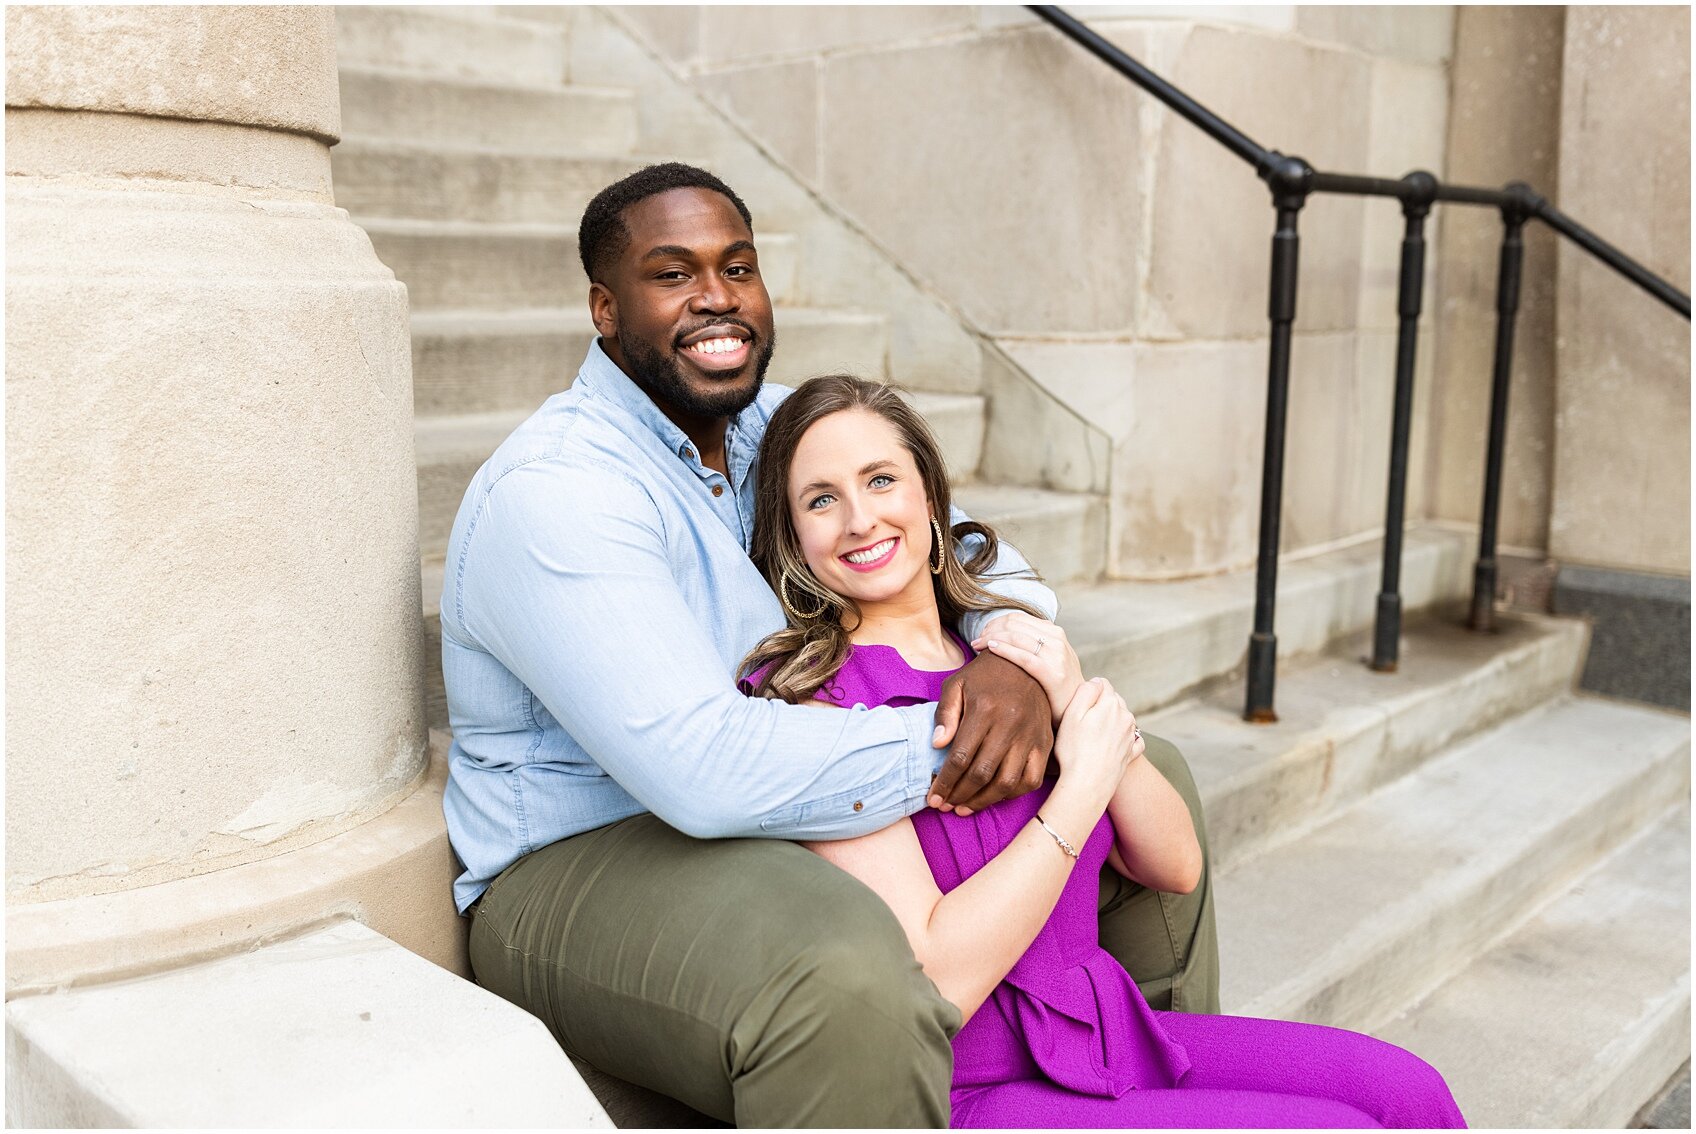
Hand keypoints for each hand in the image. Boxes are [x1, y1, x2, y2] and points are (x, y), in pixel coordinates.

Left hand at [929, 650, 1054, 815]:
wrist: (1025, 663)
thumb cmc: (984, 676)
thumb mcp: (956, 684)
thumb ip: (944, 714)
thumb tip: (937, 745)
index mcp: (985, 710)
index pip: (960, 756)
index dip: (945, 782)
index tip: (933, 797)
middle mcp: (1010, 725)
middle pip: (982, 773)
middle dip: (959, 795)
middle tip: (944, 806)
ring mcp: (1030, 736)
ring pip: (1007, 782)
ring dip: (983, 801)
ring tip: (964, 807)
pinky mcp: (1044, 743)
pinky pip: (1031, 779)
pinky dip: (1012, 793)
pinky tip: (994, 796)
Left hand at [970, 613, 1082, 722]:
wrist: (1077, 707)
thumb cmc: (1056, 685)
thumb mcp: (1051, 657)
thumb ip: (1034, 643)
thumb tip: (1005, 634)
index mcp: (1055, 632)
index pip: (1018, 618)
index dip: (996, 622)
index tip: (982, 634)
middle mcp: (1057, 639)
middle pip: (1014, 624)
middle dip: (991, 629)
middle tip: (976, 640)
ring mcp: (1056, 655)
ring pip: (1016, 636)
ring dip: (991, 637)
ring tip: (977, 645)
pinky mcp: (1052, 673)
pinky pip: (1022, 656)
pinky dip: (1004, 649)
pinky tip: (990, 649)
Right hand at [1050, 678, 1144, 810]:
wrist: (1087, 785)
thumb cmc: (1074, 750)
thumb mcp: (1071, 714)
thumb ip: (1086, 691)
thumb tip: (1097, 681)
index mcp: (1112, 704)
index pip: (1102, 684)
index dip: (1088, 692)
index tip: (1076, 707)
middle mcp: (1127, 716)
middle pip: (1113, 700)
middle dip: (1100, 706)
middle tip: (1081, 723)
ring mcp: (1131, 736)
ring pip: (1121, 718)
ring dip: (1110, 721)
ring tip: (1091, 737)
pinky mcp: (1131, 752)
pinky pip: (1131, 738)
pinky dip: (1122, 738)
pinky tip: (1110, 744)